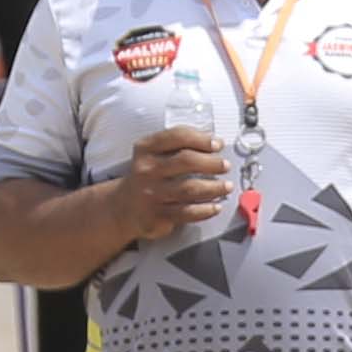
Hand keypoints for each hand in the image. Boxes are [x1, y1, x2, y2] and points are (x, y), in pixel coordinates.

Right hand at [104, 125, 235, 254]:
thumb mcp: (153, 154)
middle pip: (186, 161)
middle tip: (225, 166)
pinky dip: (205, 210)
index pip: (177, 136)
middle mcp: (147, 169)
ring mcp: (152, 193)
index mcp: (146, 149)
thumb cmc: (148, 176)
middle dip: (212, 163)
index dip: (201, 139)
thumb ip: (177, 145)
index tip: (217, 144)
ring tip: (227, 186)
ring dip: (214, 187)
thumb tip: (212, 142)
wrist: (124, 207)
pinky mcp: (158, 214)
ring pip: (189, 188)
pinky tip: (216, 206)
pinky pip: (187, 212)